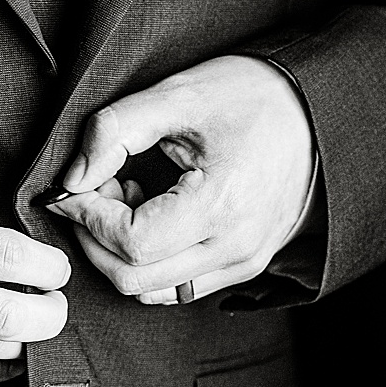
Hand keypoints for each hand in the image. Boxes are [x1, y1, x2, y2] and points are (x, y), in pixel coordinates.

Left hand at [47, 56, 315, 304]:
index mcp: (222, 203)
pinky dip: (151, 261)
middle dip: (96, 237)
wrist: (315, 109)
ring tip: (129, 196)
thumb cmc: (250, 95)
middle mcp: (236, 245)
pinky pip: (179, 286)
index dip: (88, 215)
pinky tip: (156, 213)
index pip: (130, 241)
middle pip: (133, 279)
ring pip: (153, 291)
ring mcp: (245, 261)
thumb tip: (70, 181)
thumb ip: (113, 131)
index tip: (80, 182)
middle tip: (99, 188)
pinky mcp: (247, 264)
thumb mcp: (177, 95)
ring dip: (122, 252)